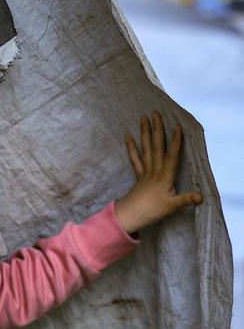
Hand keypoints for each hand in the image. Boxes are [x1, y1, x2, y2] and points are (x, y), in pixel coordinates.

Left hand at [115, 111, 202, 233]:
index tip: (177, 126)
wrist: (132, 215)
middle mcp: (155, 170)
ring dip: (145, 133)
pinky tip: (128, 137)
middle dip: (157, 130)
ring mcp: (145, 171)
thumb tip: (201, 196)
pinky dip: (131, 148)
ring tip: (143, 119)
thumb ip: (186, 199)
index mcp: (165, 176)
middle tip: (155, 113)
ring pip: (146, 149)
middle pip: (156, 147)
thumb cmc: (153, 210)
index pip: (171, 156)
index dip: (175, 141)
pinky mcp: (138, 175)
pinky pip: (134, 159)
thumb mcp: (173, 206)